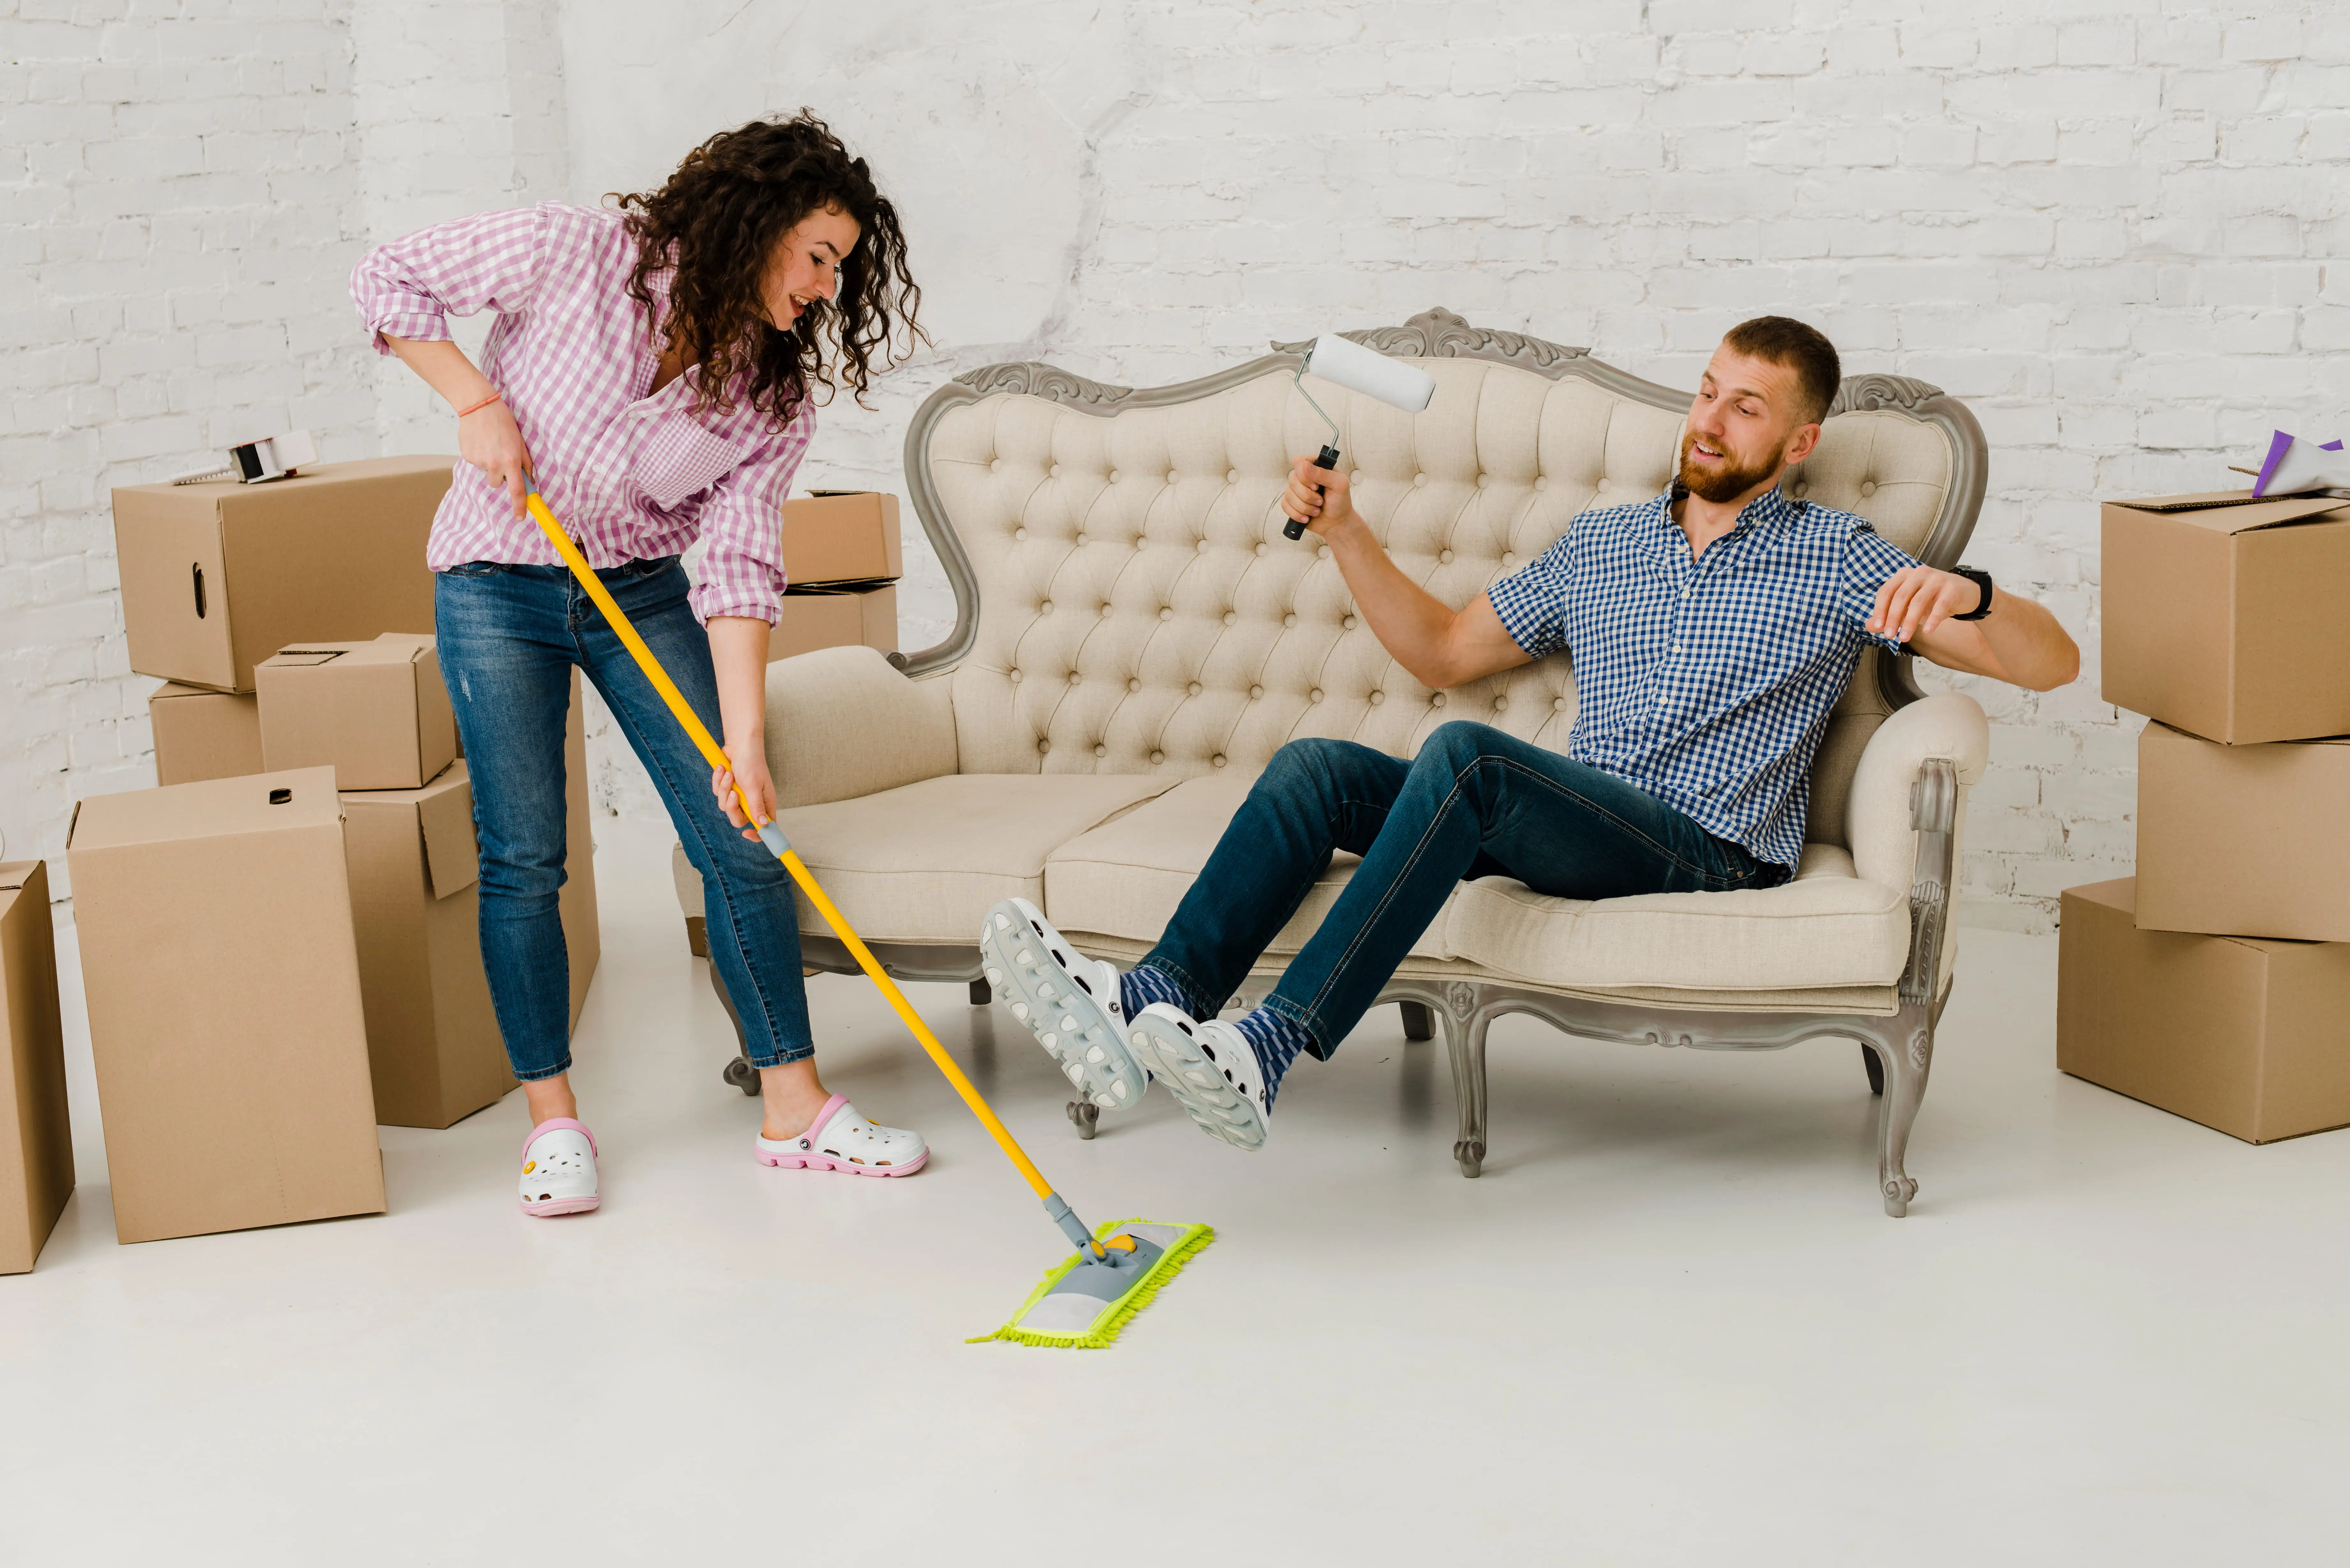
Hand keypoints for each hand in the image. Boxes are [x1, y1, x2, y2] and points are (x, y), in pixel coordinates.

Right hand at [458, 398, 533, 518]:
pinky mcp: (467, 456)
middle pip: (497, 484)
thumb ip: (525, 463)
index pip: (517, 490)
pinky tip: (480, 441)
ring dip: (488, 464)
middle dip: (499, 475)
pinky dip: (478, 455)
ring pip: (486, 472)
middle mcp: (494, 464)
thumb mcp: (520, 441)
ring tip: (489, 445)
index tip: (520, 517)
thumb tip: (530, 481)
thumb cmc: (503, 421)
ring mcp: (479, 461)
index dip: (519, 506)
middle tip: (500, 455)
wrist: (478, 405)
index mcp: (511, 461)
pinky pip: (475, 463)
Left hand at [713, 739, 776, 841]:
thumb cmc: (751, 762)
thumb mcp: (754, 786)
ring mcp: (739, 795)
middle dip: (731, 807)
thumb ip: (757, 806)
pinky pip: (718, 793)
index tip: (746, 833)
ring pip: (725, 805)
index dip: (757, 834)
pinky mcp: (728, 788)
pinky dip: (718, 782)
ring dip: (724, 789)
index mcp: (764, 802)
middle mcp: (752, 801)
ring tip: (730, 775)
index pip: (765, 826)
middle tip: (733, 793)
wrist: (739, 744)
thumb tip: (763, 825)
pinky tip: (723, 770)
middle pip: (738, 819)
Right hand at [1282, 454, 1354, 536]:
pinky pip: (1285, 505)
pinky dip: (1297, 514)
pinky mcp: (1291, 503)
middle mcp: (1304, 476)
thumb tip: (1304, 465)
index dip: (1304, 475)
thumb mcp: (1339, 484)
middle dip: (1307, 495)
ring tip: (1316, 511)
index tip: (1316, 486)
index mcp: (1316, 467)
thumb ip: (1323, 473)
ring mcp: (1296, 490)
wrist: (1336, 523)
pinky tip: (1307, 517)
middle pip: (1292, 479)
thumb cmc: (1340, 502)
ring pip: (1289, 494)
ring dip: (1304, 506)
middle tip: (1320, 501)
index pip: (1299, 462)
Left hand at [1867, 565, 1984, 644]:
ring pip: (1918, 601)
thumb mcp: (1909, 607)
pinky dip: (1932, 619)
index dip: (1880, 609)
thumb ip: (1889, 615)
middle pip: (1901, 596)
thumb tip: (1869, 626)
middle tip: (1889, 636)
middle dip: (1893, 617)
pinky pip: (1940, 605)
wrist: (1965, 594)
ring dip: (1910, 622)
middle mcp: (1919, 573)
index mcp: (1904, 575)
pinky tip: (1928, 631)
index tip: (1878, 626)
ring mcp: (1937, 579)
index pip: (1886, 591)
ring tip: (1904, 638)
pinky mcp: (1952, 588)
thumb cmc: (1932, 600)